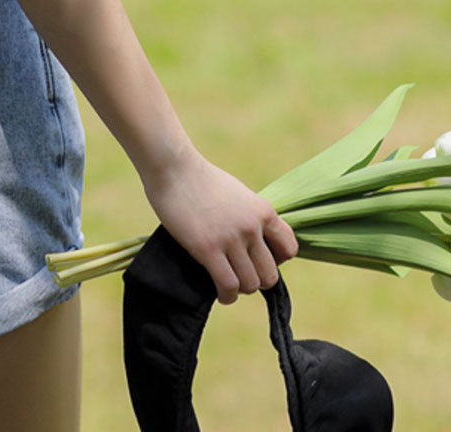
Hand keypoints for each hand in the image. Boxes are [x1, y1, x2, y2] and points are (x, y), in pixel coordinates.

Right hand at [142, 146, 298, 303]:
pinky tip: (219, 292)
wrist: (172, 166)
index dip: (276, 260)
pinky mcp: (208, 249)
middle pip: (270, 275)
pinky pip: (228, 285)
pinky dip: (226, 296)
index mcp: (262, 210)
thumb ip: (250, 216)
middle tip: (239, 272)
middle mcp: (252, 226)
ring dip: (240, 288)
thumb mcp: (237, 193)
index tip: (257, 258)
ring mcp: (231, 238)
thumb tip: (254, 242)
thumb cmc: (199, 178)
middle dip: (256, 279)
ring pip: (250, 285)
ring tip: (227, 282)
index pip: (289, 249)